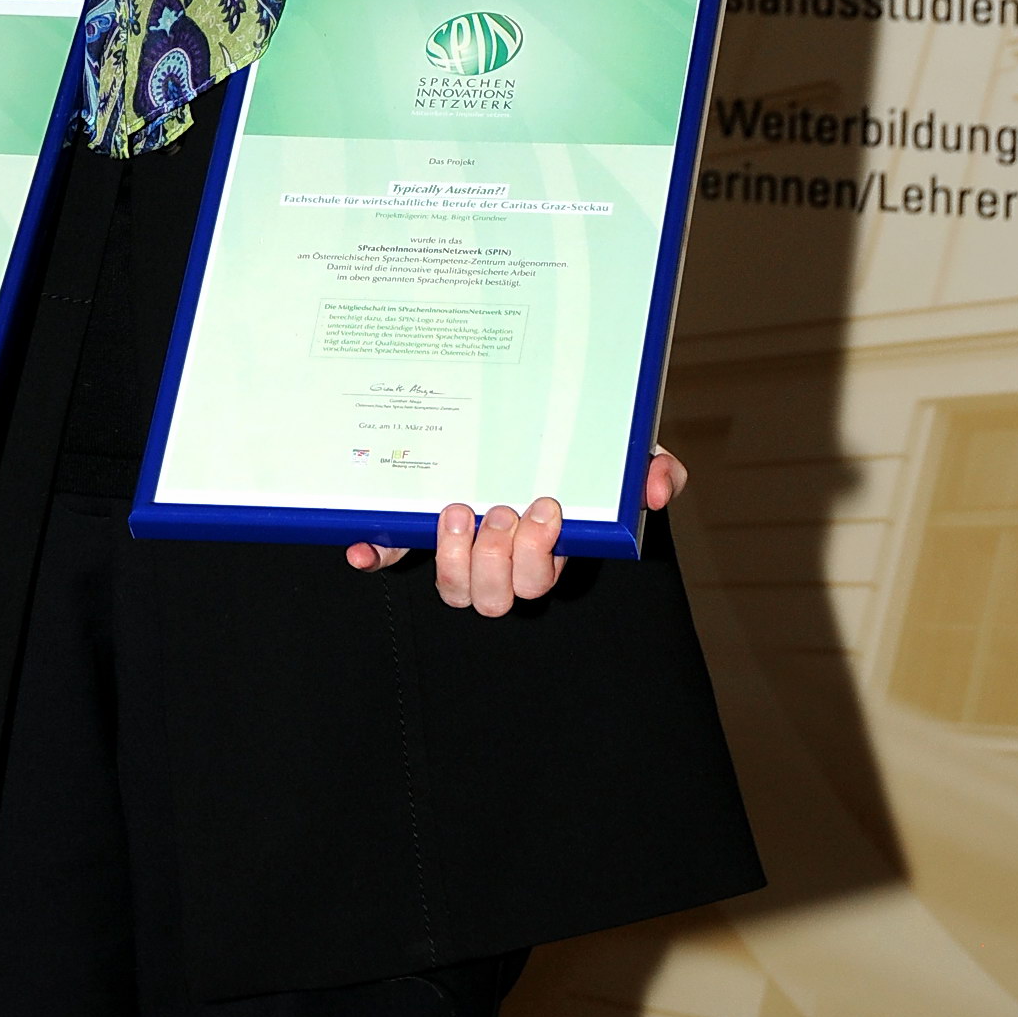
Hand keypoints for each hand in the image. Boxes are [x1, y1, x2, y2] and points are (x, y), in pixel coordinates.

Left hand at [344, 447, 686, 614]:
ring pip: (455, 590)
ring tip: (456, 510)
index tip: (544, 507)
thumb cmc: (577, 449)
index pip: (540, 577)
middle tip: (501, 509)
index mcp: (547, 546)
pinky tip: (361, 543)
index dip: (539, 556)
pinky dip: (377, 552)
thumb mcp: (620, 452)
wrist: (529, 420)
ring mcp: (459, 548)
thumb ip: (652, 467)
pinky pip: (392, 554)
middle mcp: (502, 557)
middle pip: (497, 596)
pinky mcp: (415, 530)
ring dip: (451, 560)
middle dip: (498, 559)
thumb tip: (655, 486)